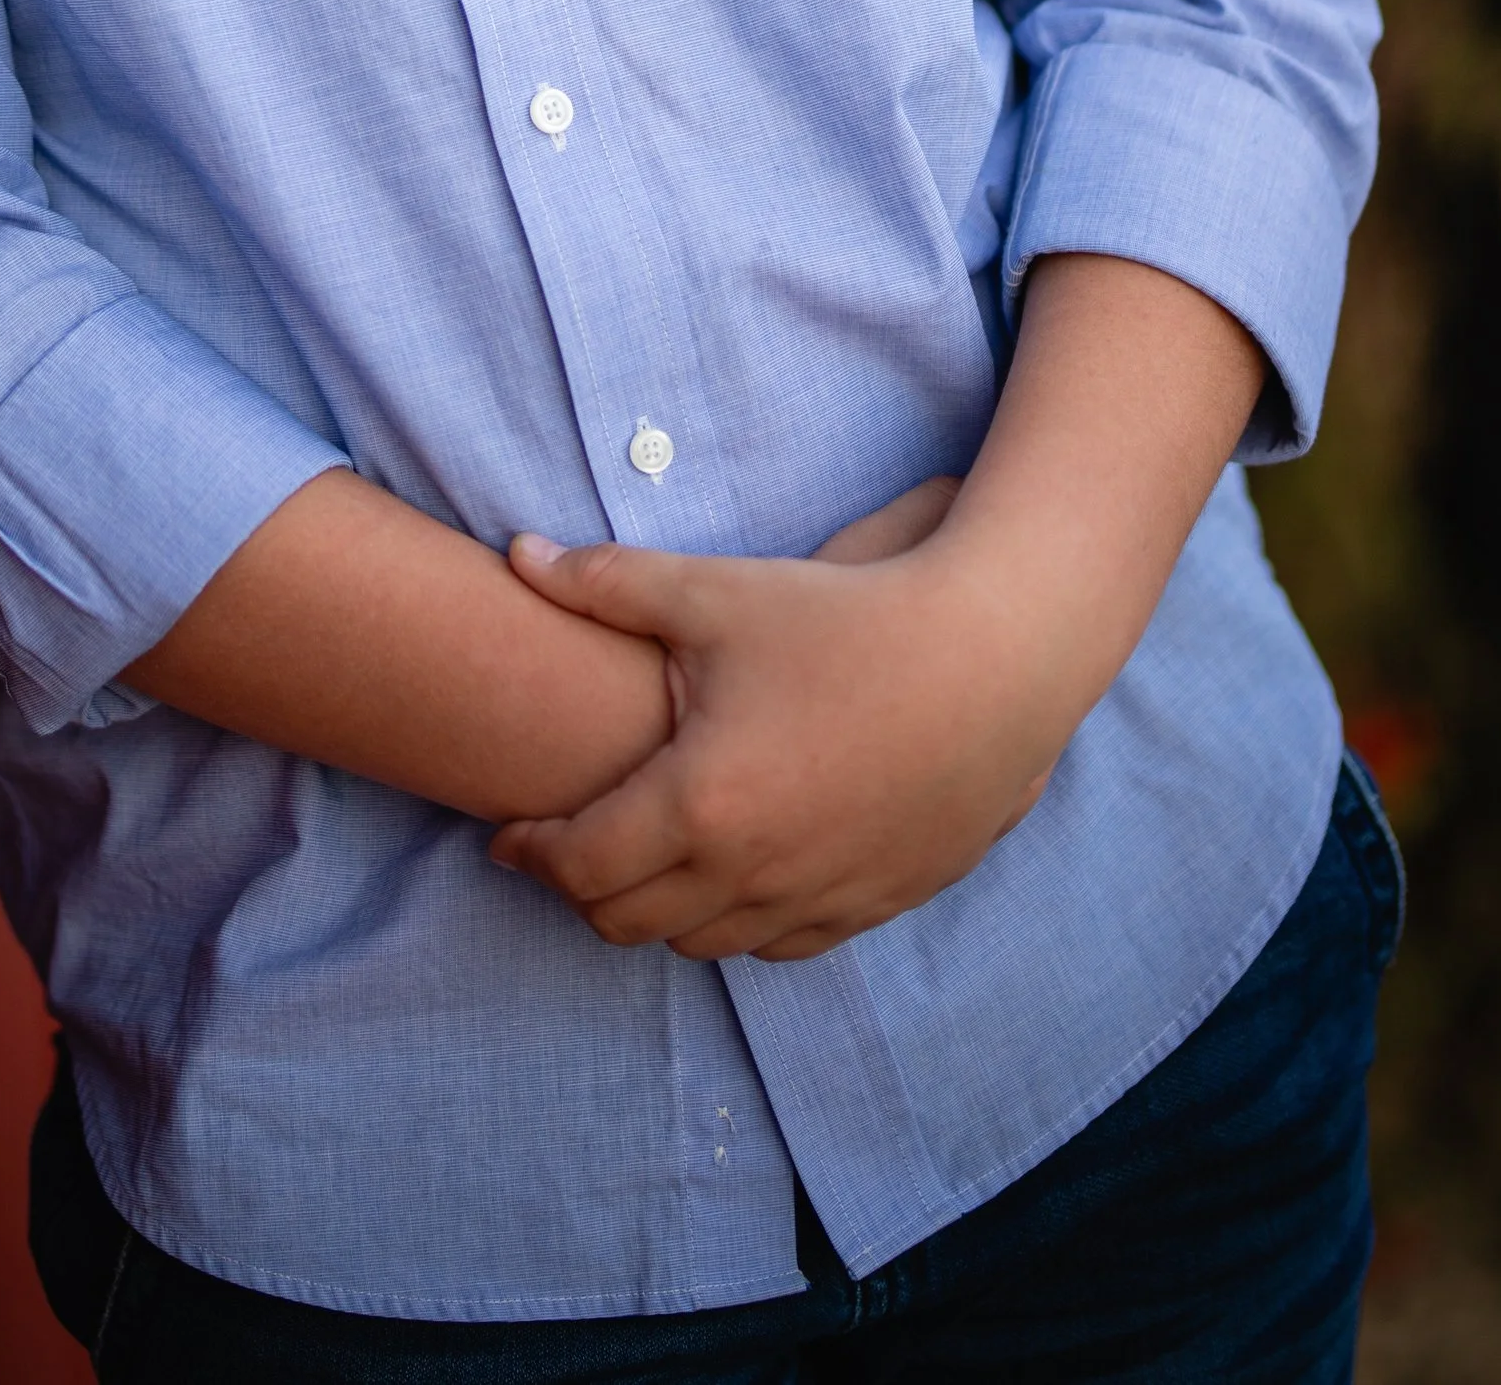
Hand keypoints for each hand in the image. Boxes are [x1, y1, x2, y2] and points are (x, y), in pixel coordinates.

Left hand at [488, 255, 1265, 961]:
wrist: (993, 660)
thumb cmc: (847, 618)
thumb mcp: (716, 592)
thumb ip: (605, 582)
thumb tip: (516, 553)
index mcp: (698, 804)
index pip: (578, 864)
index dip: (529, 853)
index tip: (507, 835)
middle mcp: (750, 874)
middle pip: (626, 922)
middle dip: (581, 889)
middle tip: (565, 847)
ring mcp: (815, 900)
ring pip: (701, 946)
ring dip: (657, 912)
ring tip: (643, 858)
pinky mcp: (872, 905)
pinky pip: (777, 947)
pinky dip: (735, 922)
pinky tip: (731, 872)